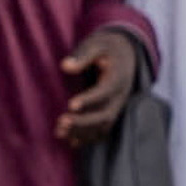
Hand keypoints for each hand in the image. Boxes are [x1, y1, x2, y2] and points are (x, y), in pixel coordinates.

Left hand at [56, 28, 143, 142]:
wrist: (125, 55)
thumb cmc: (106, 49)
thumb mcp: (97, 44)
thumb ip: (82, 55)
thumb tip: (65, 66)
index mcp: (118, 77)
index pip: (105, 92)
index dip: (90, 100)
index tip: (71, 105)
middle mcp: (120, 96)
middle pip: (105, 115)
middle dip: (84, 121)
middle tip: (62, 121)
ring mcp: (117, 107)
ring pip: (103, 126)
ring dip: (82, 132)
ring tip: (60, 131)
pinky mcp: (111, 113)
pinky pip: (102, 130)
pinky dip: (88, 138)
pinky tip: (70, 141)